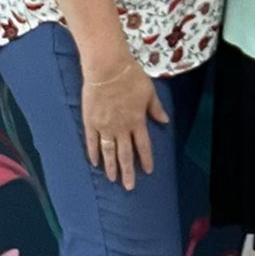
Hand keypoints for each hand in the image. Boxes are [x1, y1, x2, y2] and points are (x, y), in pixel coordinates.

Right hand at [82, 55, 166, 190]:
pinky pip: (91, 142)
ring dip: (111, 167)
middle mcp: (121, 127)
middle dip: (127, 172)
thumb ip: (155, 108)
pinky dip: (93, 153)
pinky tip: (94, 163)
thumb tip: (164, 121)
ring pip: (108, 152)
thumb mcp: (149, 91)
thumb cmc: (130, 76)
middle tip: (129, 187)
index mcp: (137, 121)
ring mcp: (104, 126)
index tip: (148, 171)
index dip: (145, 159)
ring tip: (112, 179)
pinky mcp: (90, 122)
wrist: (107, 68)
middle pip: (125, 154)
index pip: (143, 145)